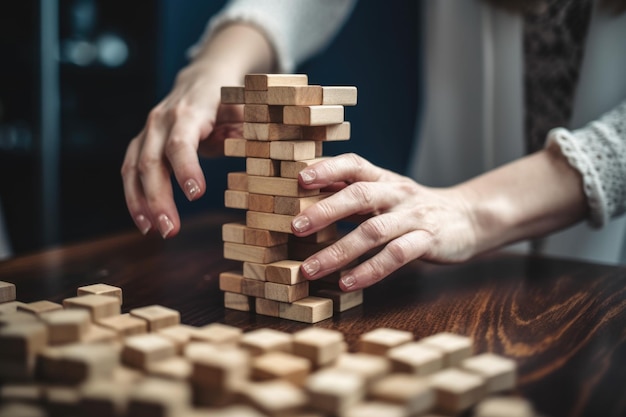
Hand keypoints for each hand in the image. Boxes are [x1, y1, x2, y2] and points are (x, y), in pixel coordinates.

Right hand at [120, 23, 273, 237]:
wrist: (205, 75)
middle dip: (158, 198)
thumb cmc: (230, 98)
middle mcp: (161, 120)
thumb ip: (255, 130)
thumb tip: (269, 153)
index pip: (181, 141)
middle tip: (170, 229)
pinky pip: (130, 171)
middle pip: (151, 161)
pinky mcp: (141, 143)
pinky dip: (134, 198)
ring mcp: (148, 131)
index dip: (186, 167)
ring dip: (141, 203)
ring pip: (133, 168)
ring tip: (154, 231)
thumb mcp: (248, 108)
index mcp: (191, 111)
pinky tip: (144, 222)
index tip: (196, 195)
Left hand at [291, 153, 478, 290]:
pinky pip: (396, 256)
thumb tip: (307, 189)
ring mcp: (413, 217)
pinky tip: (348, 283)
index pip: (354, 164)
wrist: (468, 218)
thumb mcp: (385, 193)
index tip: (299, 178)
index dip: (328, 168)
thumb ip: (351, 192)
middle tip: (295, 227)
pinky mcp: (427, 241)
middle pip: (360, 195)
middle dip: (326, 210)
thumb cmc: (414, 207)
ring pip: (374, 231)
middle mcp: (397, 194)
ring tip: (312, 268)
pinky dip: (370, 270)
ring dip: (340, 250)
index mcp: (383, 179)